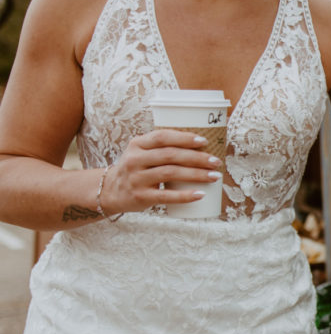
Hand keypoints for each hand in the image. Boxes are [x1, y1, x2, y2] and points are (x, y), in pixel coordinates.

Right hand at [100, 130, 221, 213]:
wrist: (111, 191)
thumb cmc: (136, 169)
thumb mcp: (142, 153)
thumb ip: (162, 147)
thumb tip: (201, 146)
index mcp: (138, 144)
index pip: (162, 137)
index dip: (184, 138)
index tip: (204, 141)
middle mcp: (135, 159)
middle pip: (171, 155)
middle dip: (197, 158)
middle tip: (216, 162)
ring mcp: (137, 178)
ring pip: (171, 173)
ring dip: (196, 174)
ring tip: (214, 177)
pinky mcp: (141, 196)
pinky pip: (166, 196)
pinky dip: (185, 195)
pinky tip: (201, 194)